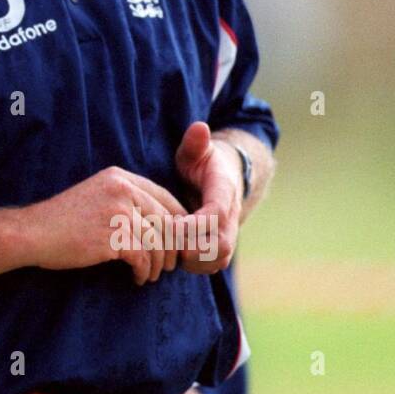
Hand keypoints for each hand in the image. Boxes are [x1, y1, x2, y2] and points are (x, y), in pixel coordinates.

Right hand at [22, 166, 192, 285]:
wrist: (33, 233)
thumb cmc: (64, 220)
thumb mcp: (97, 196)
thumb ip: (127, 200)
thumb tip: (164, 223)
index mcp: (120, 177)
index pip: (165, 197)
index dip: (178, 222)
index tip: (177, 241)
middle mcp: (122, 189)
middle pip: (167, 221)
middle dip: (172, 247)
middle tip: (169, 264)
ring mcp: (117, 212)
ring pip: (157, 242)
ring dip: (159, 264)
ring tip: (151, 275)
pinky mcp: (112, 236)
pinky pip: (143, 258)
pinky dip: (144, 272)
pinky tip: (137, 278)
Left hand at [174, 121, 240, 273]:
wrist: (224, 177)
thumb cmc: (202, 162)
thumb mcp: (196, 149)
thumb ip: (195, 142)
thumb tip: (199, 127)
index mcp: (224, 191)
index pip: (216, 214)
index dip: (194, 225)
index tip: (170, 226)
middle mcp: (231, 214)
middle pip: (221, 243)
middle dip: (191, 248)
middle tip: (163, 244)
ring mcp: (229, 232)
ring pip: (219, 258)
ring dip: (192, 261)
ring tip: (166, 252)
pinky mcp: (222, 245)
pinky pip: (214, 264)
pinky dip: (195, 266)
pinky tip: (173, 257)